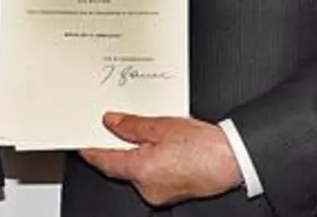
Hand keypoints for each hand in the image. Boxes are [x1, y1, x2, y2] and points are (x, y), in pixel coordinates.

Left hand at [79, 112, 242, 206]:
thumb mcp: (163, 125)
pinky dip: (151, 163)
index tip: (83, 143)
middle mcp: (147, 187)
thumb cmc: (204, 146)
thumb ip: (132, 125)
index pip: (105, 161)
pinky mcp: (171, 193)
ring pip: (138, 172)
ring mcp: (159, 194)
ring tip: (150, 134)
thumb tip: (112, 122)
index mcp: (141, 170)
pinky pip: (152, 176)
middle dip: (119, 148)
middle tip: (117, 127)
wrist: (232, 160)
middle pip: (121, 166)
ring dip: (138, 155)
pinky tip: (163, 148)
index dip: (92, 151)